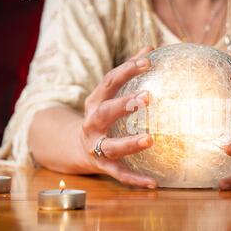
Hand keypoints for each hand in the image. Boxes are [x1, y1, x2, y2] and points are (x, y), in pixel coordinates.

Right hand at [80, 47, 157, 188]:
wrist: (76, 146)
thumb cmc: (102, 114)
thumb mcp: (109, 93)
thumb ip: (128, 71)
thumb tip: (150, 47)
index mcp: (95, 102)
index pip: (110, 81)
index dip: (127, 69)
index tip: (149, 59)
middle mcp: (93, 123)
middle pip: (105, 112)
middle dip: (124, 105)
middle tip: (147, 97)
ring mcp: (96, 145)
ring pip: (112, 146)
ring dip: (129, 142)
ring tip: (149, 140)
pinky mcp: (103, 165)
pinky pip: (120, 174)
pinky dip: (136, 179)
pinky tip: (154, 183)